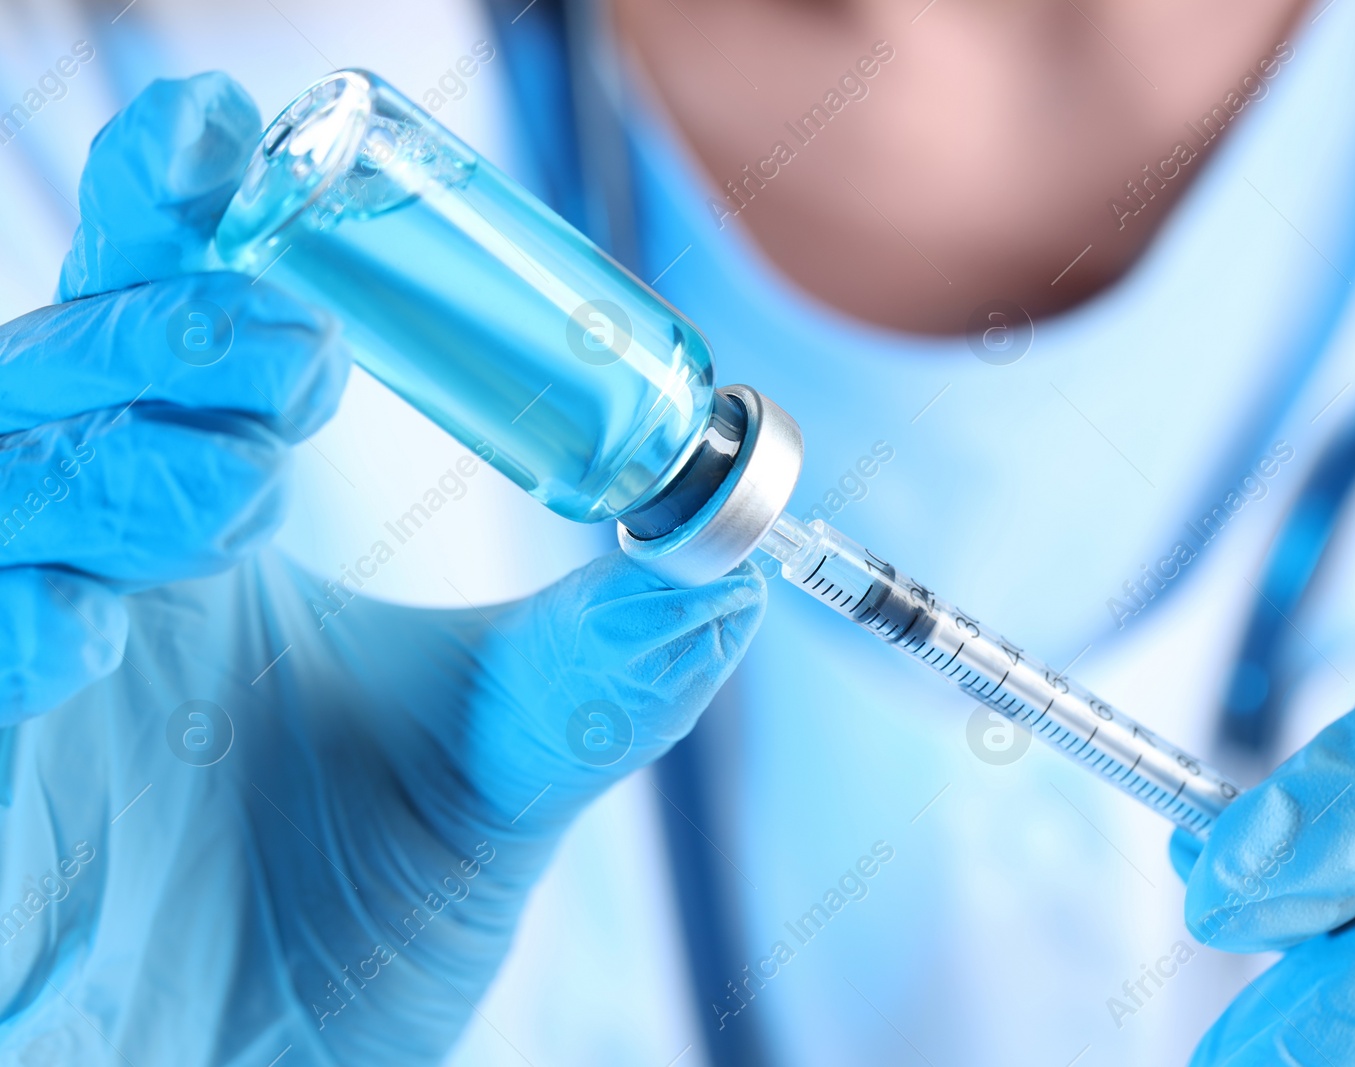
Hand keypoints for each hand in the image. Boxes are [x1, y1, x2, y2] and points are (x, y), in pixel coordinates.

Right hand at [0, 73, 765, 1065]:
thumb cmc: (344, 929)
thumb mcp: (495, 774)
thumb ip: (599, 670)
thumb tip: (731, 561)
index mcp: (190, 539)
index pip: (150, 330)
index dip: (164, 219)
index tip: (223, 137)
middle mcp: (73, 581)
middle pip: (48, 378)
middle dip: (156, 331)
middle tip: (287, 350)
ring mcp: (0, 685)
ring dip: (103, 460)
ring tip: (241, 490)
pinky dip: (4, 626)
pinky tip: (85, 637)